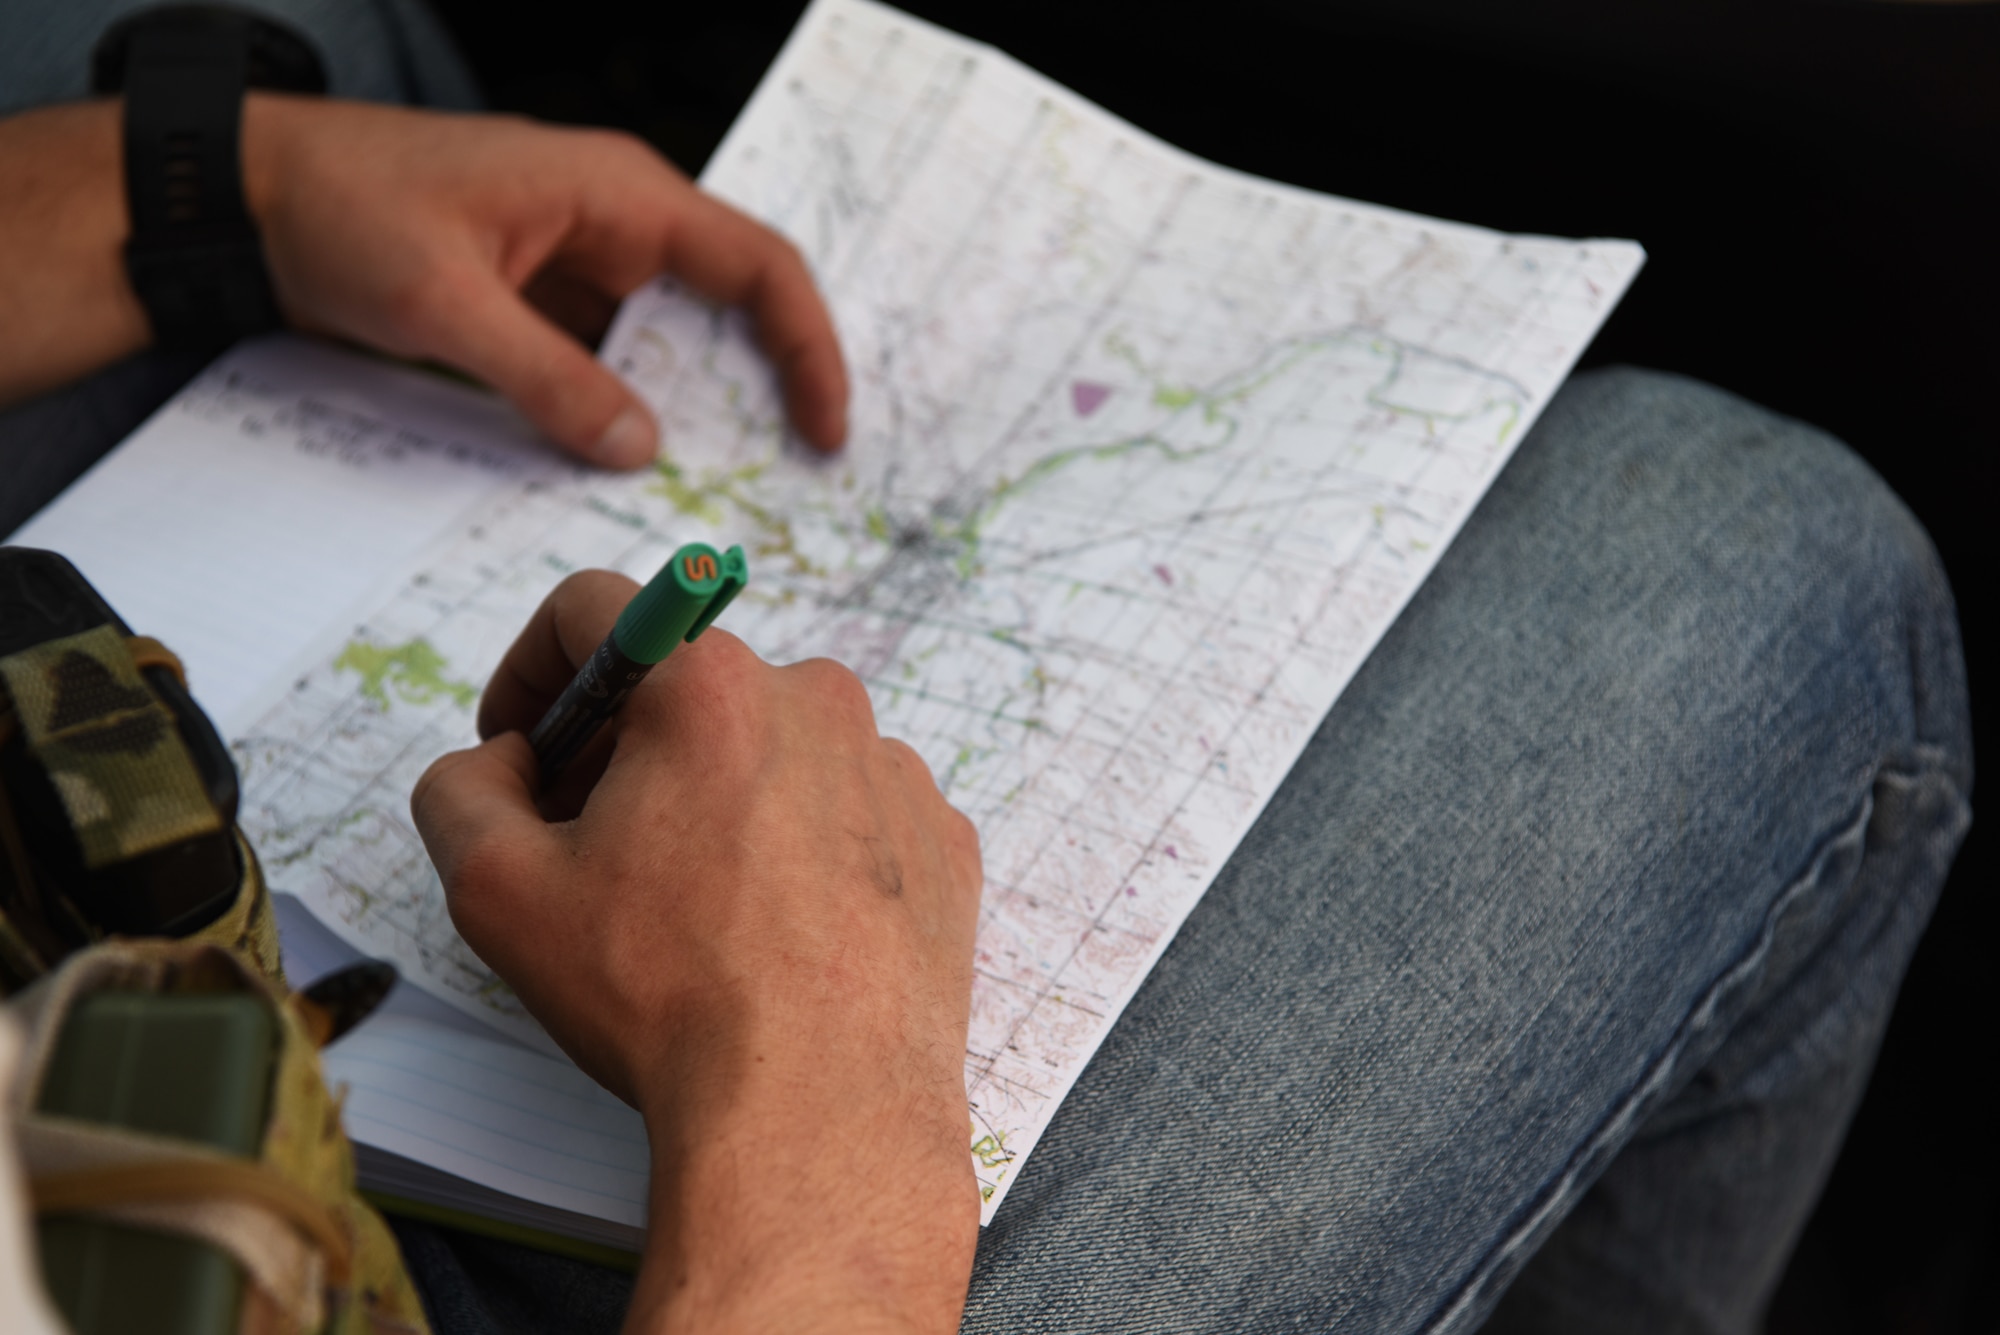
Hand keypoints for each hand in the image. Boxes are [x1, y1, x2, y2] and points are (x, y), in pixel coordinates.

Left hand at [243, 95, 846, 463]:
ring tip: (716, 490)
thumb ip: (549, 378)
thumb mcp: (446, 305)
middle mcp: (615, 222)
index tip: (825, 428)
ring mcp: (579, 262)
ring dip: (692, 411)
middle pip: (729, 308)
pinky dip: (626, 412)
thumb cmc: (342, 209)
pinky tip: (626, 467)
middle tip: (789, 479)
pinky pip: (609, 360)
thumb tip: (640, 448)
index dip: (807, 347)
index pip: (756, 265)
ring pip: (670, 344)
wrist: (245, 193)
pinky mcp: (542, 301)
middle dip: (765, 390)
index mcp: (617, 193)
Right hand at [411, 572, 981, 1333]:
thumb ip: (460, 790)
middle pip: (689, 687)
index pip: (594, 610)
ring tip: (694, 909)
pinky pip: (847, 811)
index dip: (530, 670)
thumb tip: (499, 761)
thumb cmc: (666, 999)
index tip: (520, 747)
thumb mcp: (497, 891)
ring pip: (772, 751)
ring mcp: (893, 768)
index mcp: (709, 685)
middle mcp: (816, 700)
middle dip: (623, 751)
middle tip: (591, 847)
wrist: (821, 1112)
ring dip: (717, 800)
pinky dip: (799, 848)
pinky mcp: (941, 837)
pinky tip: (774, 933)